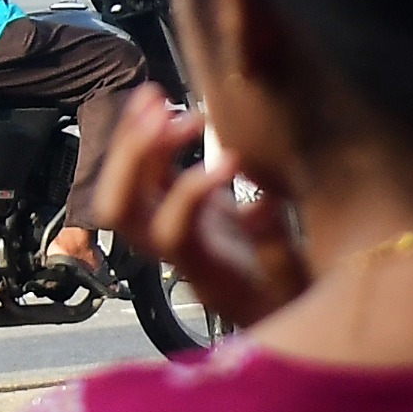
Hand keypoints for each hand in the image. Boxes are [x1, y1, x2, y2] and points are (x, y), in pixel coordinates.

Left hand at [94, 97, 308, 330]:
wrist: (269, 315)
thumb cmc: (284, 300)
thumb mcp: (292, 281)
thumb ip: (276, 245)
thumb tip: (266, 202)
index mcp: (203, 269)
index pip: (173, 232)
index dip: (191, 191)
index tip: (233, 159)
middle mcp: (171, 250)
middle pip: (120, 208)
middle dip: (134, 156)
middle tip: (166, 113)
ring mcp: (166, 226)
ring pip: (122, 186)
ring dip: (134, 138)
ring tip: (159, 96)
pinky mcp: (173, 207)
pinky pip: (141, 172)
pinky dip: (143, 134)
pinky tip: (159, 100)